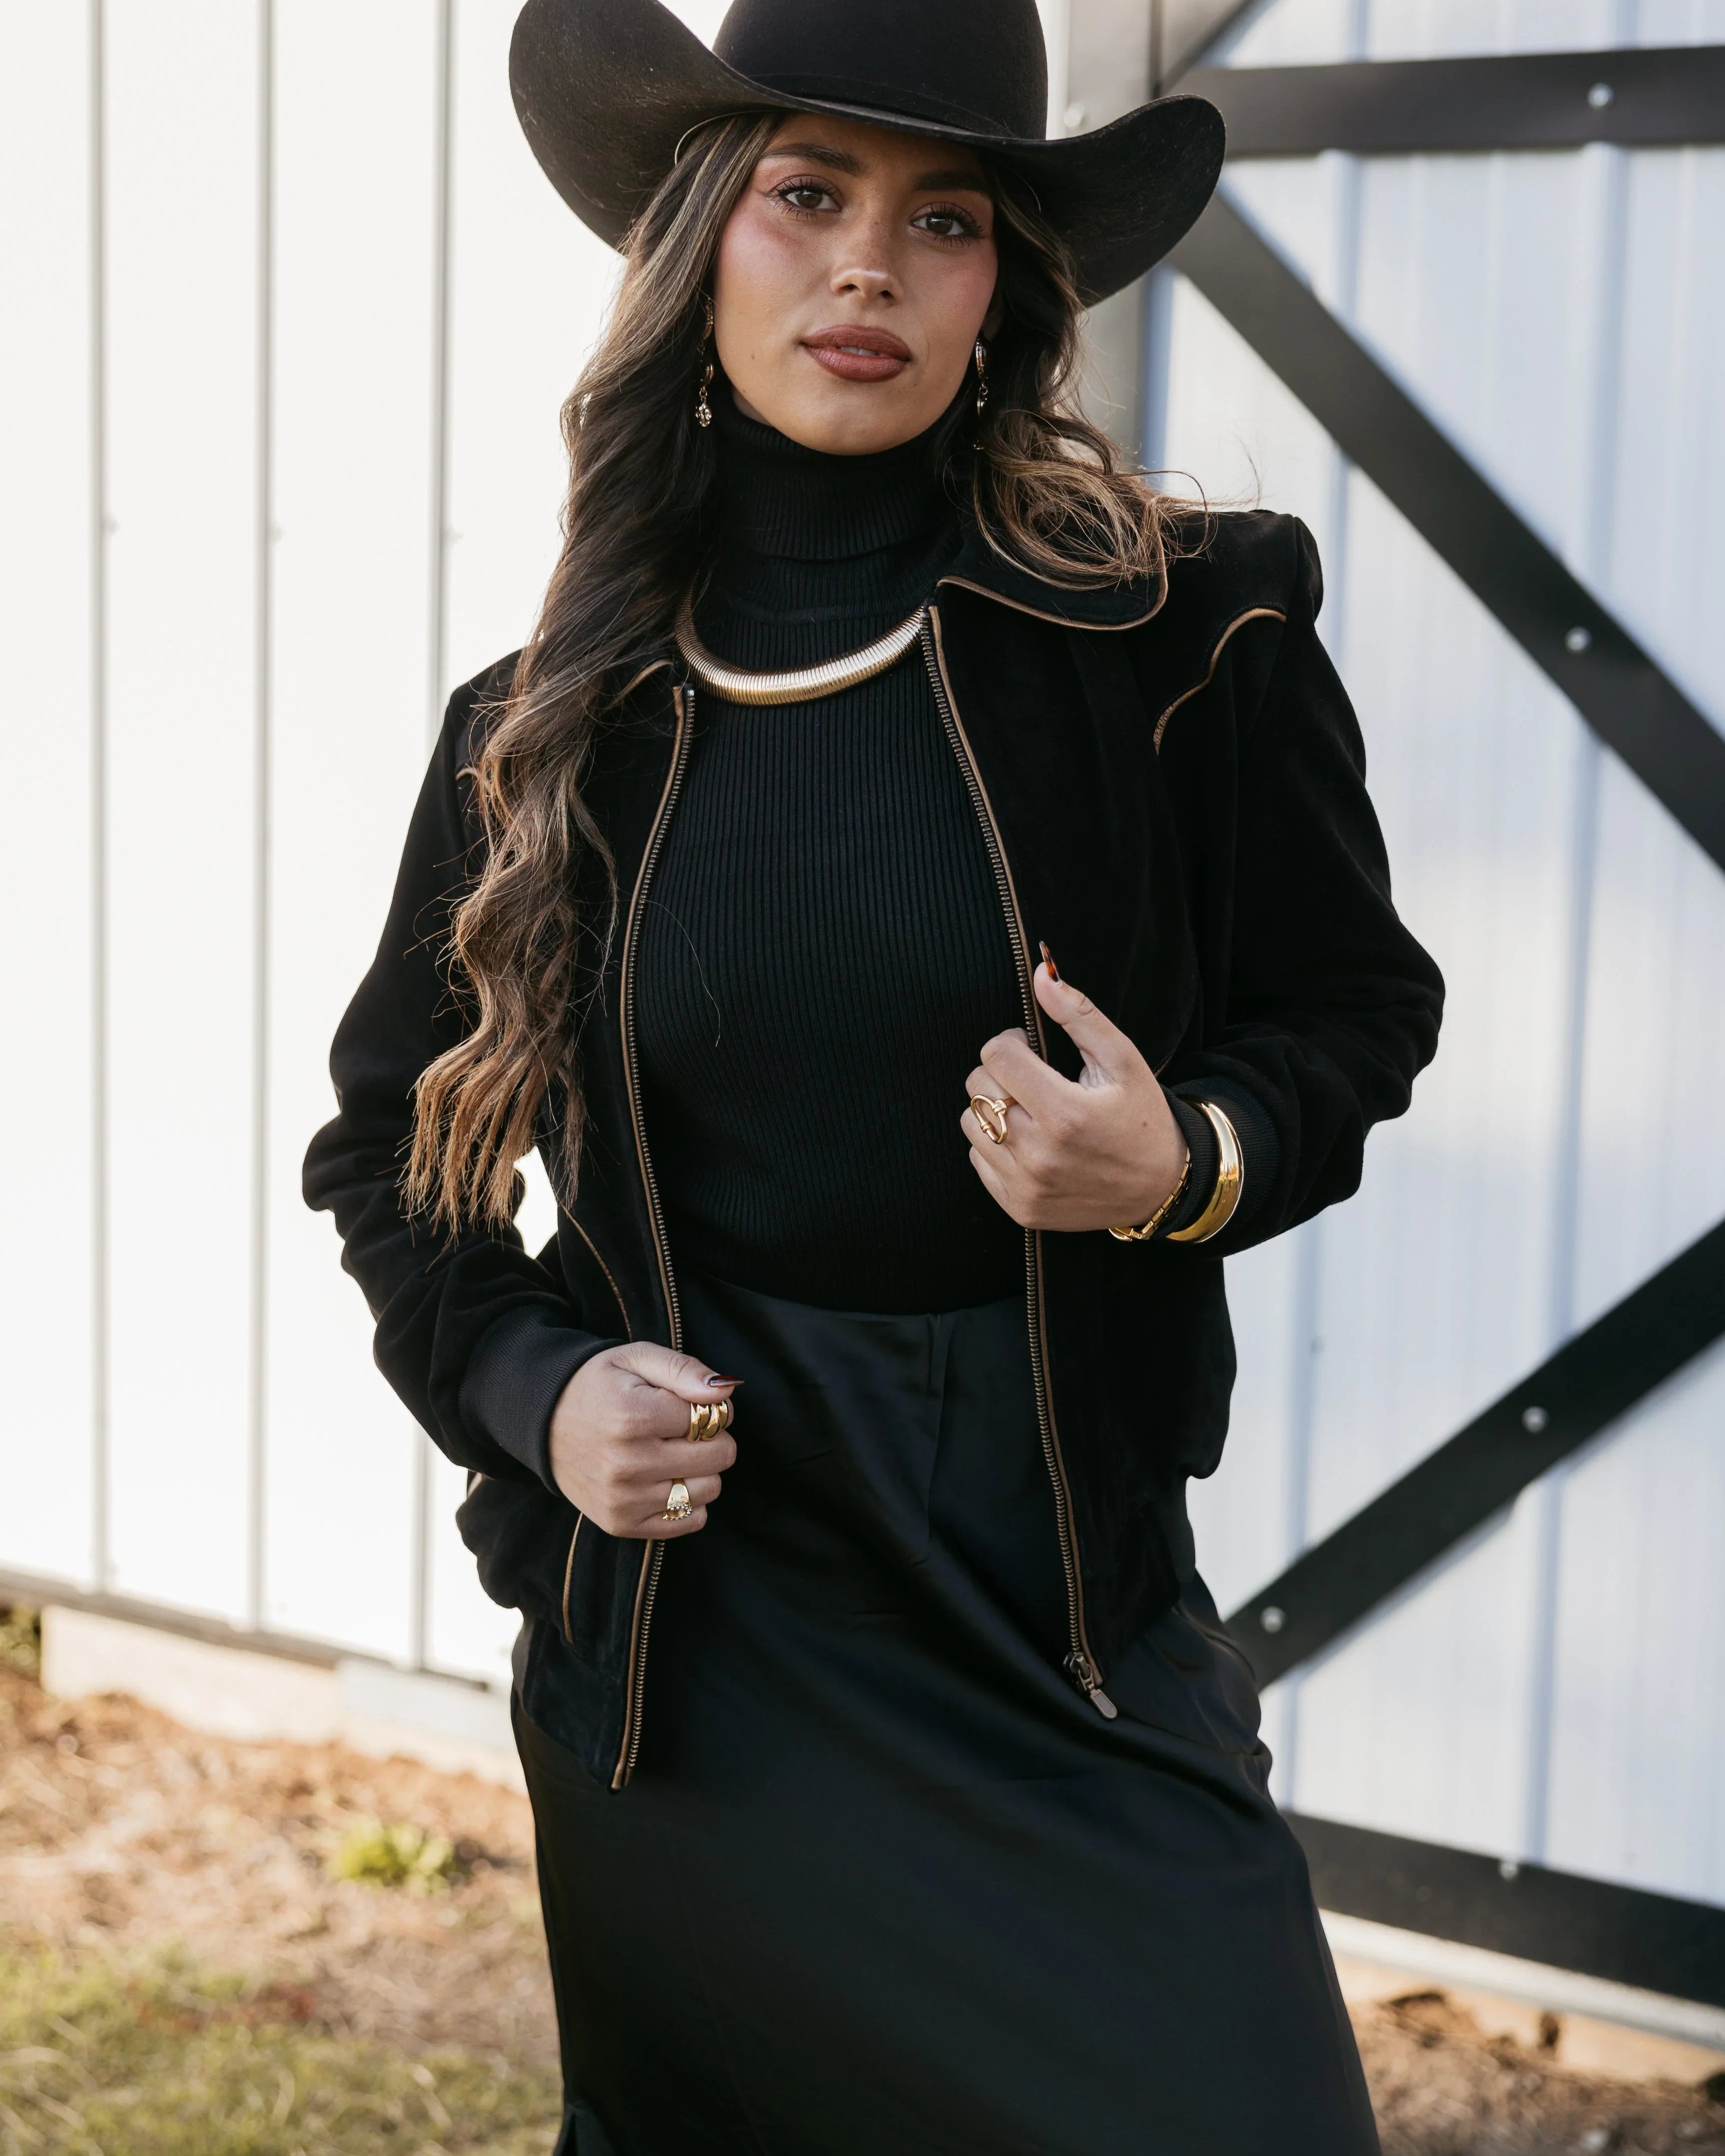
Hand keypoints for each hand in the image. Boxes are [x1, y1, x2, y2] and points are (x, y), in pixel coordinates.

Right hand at [547, 1345, 739, 1537]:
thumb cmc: (597, 1386)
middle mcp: (628, 1464)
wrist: (543, 1422)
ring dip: (702, 1470)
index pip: (712, 1417)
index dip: (712, 1408)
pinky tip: (667, 1480)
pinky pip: (689, 1521)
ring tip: (673, 1453)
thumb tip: (726, 1390)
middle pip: (718, 1456)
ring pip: (709, 1490)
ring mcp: (624, 1500)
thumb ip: (683, 1369)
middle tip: (684, 1429)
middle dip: (712, 1438)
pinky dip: (690, 1501)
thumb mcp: (635, 1359)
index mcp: (632, 1417)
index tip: (691, 1404)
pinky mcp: (621, 1524)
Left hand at [961, 960, 1188, 1233]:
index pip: (996, 1054)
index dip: (1011, 1042)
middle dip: (1001, 1073)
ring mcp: (1025, 1185)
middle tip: (1034, 1079)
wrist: (1160, 1188)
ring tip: (1031, 1111)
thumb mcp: (1122, 1060)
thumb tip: (1042, 975)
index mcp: (1065, 1113)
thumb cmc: (1142, 1118)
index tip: (1031, 1049)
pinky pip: (977, 1159)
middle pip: (978, 1086)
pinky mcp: (1018, 1206)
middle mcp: (1039, 1153)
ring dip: (993, 1108)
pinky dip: (995, 1145)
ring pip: (971, 1122)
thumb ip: (1079, 1015)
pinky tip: (1030, 1142)